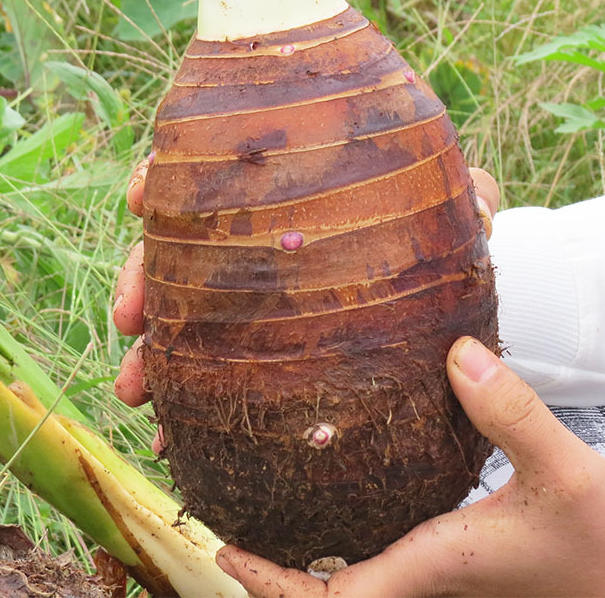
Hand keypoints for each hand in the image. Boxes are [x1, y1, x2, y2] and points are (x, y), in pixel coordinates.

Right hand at [111, 160, 500, 451]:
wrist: (442, 295)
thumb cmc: (444, 241)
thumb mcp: (456, 213)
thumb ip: (467, 199)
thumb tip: (477, 204)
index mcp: (290, 193)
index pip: (216, 171)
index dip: (169, 176)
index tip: (142, 196)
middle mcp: (261, 240)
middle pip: (182, 246)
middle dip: (142, 276)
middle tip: (128, 320)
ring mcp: (257, 294)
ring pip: (184, 310)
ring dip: (152, 348)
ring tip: (136, 390)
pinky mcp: (263, 346)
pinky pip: (210, 365)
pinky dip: (185, 395)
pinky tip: (170, 433)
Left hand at [214, 337, 604, 596]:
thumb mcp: (565, 470)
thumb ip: (512, 412)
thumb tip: (458, 350)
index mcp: (436, 561)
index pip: (333, 597)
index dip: (271, 580)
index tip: (221, 544)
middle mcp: (429, 575)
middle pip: (328, 591)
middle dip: (273, 570)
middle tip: (231, 517)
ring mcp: (444, 573)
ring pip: (355, 577)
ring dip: (306, 553)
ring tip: (271, 502)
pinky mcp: (462, 559)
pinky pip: (388, 555)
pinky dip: (351, 539)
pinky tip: (352, 493)